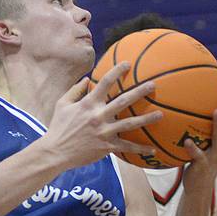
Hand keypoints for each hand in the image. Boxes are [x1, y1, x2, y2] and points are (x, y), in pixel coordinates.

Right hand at [42, 62, 162, 167]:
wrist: (56, 152)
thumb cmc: (58, 127)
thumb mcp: (62, 104)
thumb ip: (75, 90)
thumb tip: (86, 79)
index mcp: (88, 103)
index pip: (104, 82)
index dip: (117, 71)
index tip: (128, 64)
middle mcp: (98, 116)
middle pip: (123, 100)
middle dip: (140, 91)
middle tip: (153, 85)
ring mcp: (104, 131)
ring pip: (130, 123)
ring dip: (147, 119)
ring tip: (160, 114)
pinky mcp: (107, 147)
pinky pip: (127, 147)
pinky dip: (140, 149)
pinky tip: (153, 150)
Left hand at [182, 82, 216, 193]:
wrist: (199, 187)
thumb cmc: (200, 161)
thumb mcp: (206, 143)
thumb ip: (203, 128)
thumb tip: (190, 107)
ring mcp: (216, 156)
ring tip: (215, 111)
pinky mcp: (203, 165)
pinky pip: (198, 155)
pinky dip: (193, 148)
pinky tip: (186, 140)